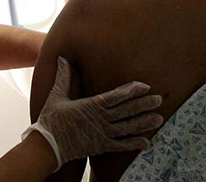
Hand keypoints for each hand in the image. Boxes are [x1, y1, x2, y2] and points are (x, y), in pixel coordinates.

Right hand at [23, 57, 163, 169]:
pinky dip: (134, 144)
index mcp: (91, 105)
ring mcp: (102, 135)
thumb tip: (62, 58)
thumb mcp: (56, 95)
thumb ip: (63, 77)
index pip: (116, 96)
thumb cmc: (51, 119)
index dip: (131, 91)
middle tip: (159, 99)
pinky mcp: (100, 147)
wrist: (47, 146)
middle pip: (126, 111)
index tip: (144, 86)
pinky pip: (121, 146)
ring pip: (127, 128)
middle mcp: (100, 120)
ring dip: (143, 123)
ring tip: (158, 118)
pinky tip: (146, 141)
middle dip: (143, 104)